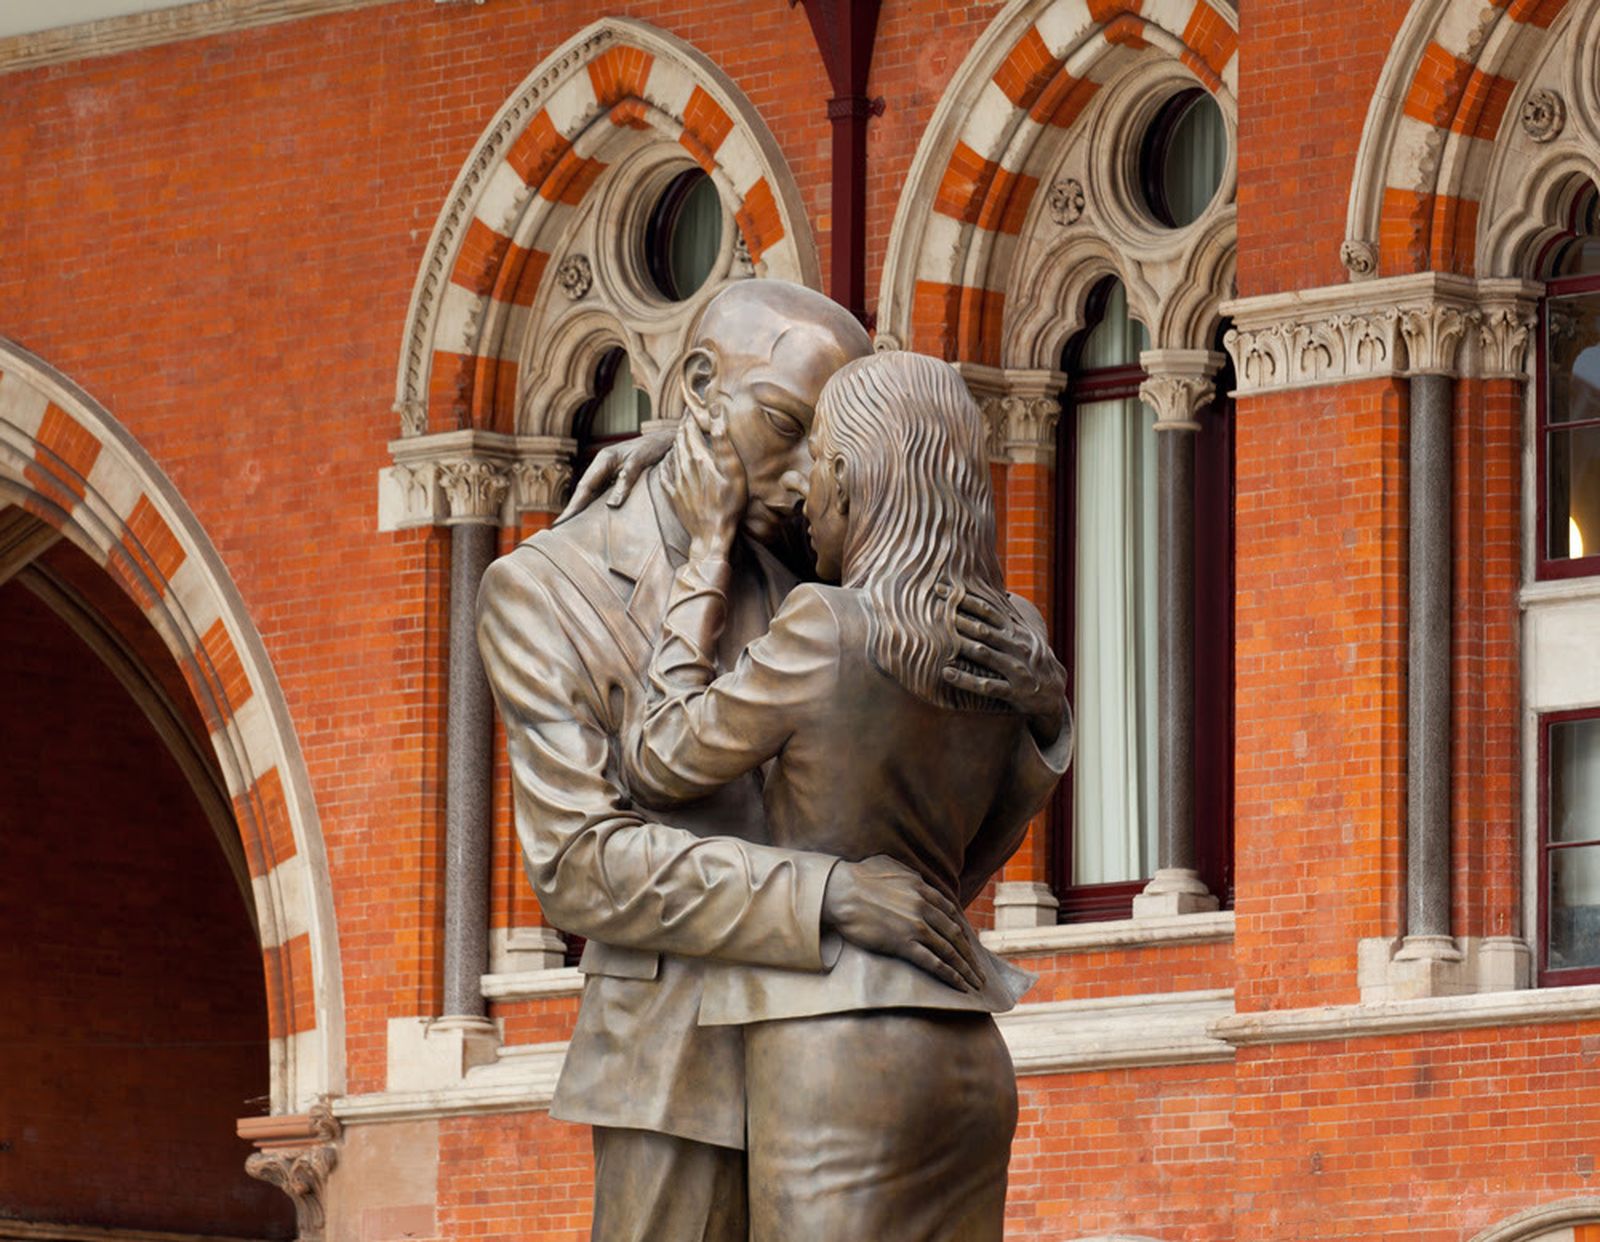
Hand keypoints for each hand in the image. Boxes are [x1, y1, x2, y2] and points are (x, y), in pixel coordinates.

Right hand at [554, 432, 673, 524]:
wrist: (665, 440)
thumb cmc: (653, 448)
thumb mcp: (639, 462)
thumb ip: (625, 481)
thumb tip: (612, 505)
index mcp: (603, 460)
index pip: (584, 487)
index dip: (574, 505)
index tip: (563, 521)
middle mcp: (603, 466)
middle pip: (584, 491)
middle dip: (573, 509)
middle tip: (560, 528)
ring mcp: (609, 471)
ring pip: (592, 493)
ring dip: (582, 508)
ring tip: (571, 527)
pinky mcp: (617, 477)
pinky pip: (603, 493)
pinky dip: (595, 505)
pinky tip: (592, 517)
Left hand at [665, 412, 746, 558]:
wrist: (711, 535)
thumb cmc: (728, 505)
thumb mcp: (733, 471)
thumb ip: (722, 441)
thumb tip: (715, 413)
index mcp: (698, 458)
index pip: (690, 429)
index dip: (692, 416)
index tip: (694, 406)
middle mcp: (684, 467)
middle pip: (679, 440)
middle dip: (683, 426)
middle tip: (686, 416)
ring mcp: (677, 482)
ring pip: (672, 454)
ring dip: (675, 441)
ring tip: (680, 433)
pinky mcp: (673, 495)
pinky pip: (665, 473)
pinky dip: (667, 461)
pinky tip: (668, 459)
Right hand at [822, 856, 984, 992]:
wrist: (839, 891)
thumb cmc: (857, 876)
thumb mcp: (889, 865)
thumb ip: (908, 873)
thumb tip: (916, 877)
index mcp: (921, 888)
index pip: (949, 911)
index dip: (960, 929)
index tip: (967, 942)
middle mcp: (923, 907)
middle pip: (955, 934)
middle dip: (970, 954)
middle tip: (978, 970)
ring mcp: (915, 926)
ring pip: (949, 950)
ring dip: (965, 969)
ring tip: (975, 983)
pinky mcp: (903, 944)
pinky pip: (934, 962)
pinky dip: (950, 975)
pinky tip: (960, 985)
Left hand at [940, 591, 1067, 741]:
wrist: (1055, 692)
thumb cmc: (1031, 659)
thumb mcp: (1023, 636)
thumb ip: (1008, 617)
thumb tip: (996, 591)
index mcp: (1016, 632)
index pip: (989, 610)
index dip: (965, 598)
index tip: (942, 588)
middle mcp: (1017, 647)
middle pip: (984, 629)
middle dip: (959, 618)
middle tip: (934, 609)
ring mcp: (1016, 669)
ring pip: (985, 654)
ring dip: (962, 645)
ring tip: (940, 637)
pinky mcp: (1014, 692)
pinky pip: (987, 685)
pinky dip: (966, 680)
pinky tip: (946, 673)